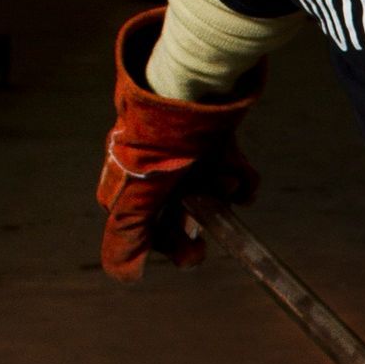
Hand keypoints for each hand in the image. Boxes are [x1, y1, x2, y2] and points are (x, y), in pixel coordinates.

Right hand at [97, 11, 261, 282]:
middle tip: (205, 241)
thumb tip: (124, 276)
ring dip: (221, 194)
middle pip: (179, 211)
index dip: (167, 241)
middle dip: (197, 221)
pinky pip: (230, 167)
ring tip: (226, 182)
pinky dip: (239, 176)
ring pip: (208, 191)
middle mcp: (155, 166)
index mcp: (128, 177)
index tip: (193, 250)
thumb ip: (128, 236)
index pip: (142, 224)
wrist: (195, 86)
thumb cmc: (163, 143)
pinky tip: (240, 173)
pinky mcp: (216, 138)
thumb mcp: (140, 196)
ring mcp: (186, 152)